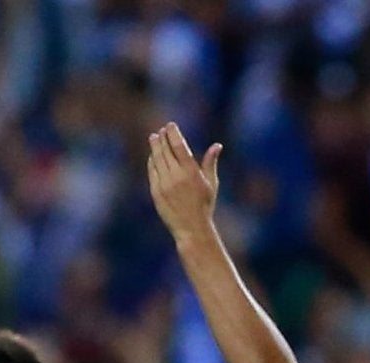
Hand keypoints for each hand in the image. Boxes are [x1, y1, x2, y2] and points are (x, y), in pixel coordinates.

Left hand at [146, 122, 221, 242]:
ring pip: (156, 158)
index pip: (179, 145)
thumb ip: (211, 163)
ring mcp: (164, 183)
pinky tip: (154, 156)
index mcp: (191, 173)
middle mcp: (176, 176)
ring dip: (155, 146)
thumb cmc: (204, 206)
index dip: (173, 133)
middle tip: (161, 131)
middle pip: (165, 149)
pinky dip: (152, 160)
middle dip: (162, 137)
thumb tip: (217, 145)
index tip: (170, 125)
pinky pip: (152, 170)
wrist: (192, 229)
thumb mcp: (211, 184)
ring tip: (154, 138)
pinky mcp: (155, 191)